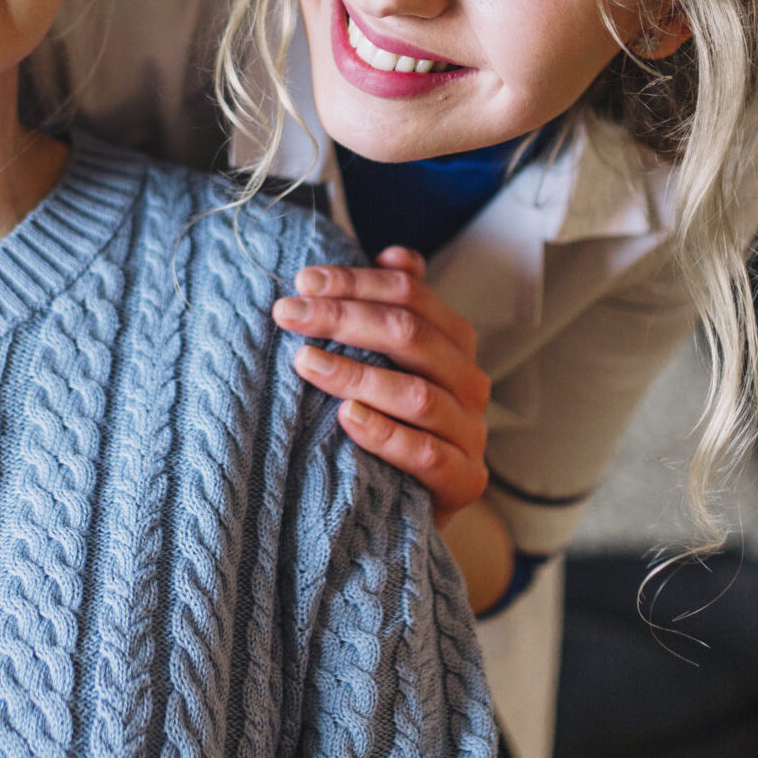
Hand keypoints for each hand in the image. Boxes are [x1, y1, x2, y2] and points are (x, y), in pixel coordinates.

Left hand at [272, 246, 491, 526]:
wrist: (416, 504)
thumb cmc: (397, 421)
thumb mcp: (395, 362)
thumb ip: (397, 309)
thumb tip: (395, 253)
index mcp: (455, 341)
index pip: (410, 294)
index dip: (355, 282)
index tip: (302, 282)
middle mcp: (469, 381)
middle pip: (410, 335)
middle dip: (344, 318)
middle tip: (288, 314)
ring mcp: (469, 433)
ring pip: (417, 394)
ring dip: (356, 374)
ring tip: (305, 362)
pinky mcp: (463, 482)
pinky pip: (426, 455)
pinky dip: (385, 433)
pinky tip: (346, 418)